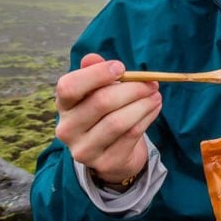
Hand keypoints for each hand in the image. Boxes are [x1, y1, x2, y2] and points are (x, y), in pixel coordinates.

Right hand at [54, 53, 161, 182]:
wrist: (113, 153)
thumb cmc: (105, 113)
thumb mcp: (98, 91)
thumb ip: (96, 74)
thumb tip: (91, 58)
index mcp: (63, 105)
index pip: (68, 87)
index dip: (96, 74)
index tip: (121, 67)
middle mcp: (67, 129)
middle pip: (101, 102)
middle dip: (132, 89)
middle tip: (152, 83)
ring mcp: (84, 149)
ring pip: (118, 121)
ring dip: (143, 104)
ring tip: (156, 95)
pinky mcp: (105, 162)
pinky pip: (131, 135)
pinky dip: (147, 118)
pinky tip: (154, 108)